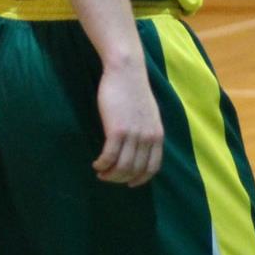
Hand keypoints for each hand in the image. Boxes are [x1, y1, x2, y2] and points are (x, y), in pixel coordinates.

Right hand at [94, 58, 163, 185]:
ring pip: (122, 167)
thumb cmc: (134, 89)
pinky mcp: (117, 130)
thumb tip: (139, 147)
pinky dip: (102, 164)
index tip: (129, 183)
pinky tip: (96, 163)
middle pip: (135, 171)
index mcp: (157, 135)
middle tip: (107, 177)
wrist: (126, 71)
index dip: (140, 179)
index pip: (152, 168)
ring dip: (109, 174)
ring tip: (100, 171)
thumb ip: (147, 131)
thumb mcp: (149, 114)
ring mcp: (133, 135)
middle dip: (120, 179)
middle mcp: (148, 138)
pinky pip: (109, 156)